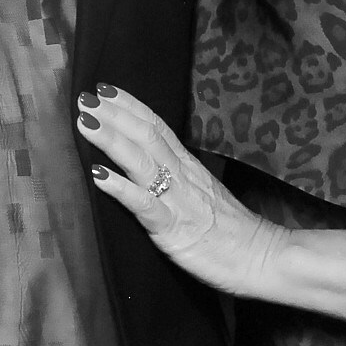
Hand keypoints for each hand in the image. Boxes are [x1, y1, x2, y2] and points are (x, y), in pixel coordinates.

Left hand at [75, 84, 286, 297]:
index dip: (130, 106)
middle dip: (114, 114)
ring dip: (110, 140)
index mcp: (188, 165)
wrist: (260, 257)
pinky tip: (98, 175)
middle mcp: (181, 175)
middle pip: (146, 135)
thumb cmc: (230, 229)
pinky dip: (120, 188)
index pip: (156, 125)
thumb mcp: (203, 191)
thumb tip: (152, 160)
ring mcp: (177, 200)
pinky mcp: (173, 228)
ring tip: (85, 122)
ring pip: (141, 161)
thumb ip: (178, 174)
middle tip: (85, 96)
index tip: (105, 88)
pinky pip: (144, 204)